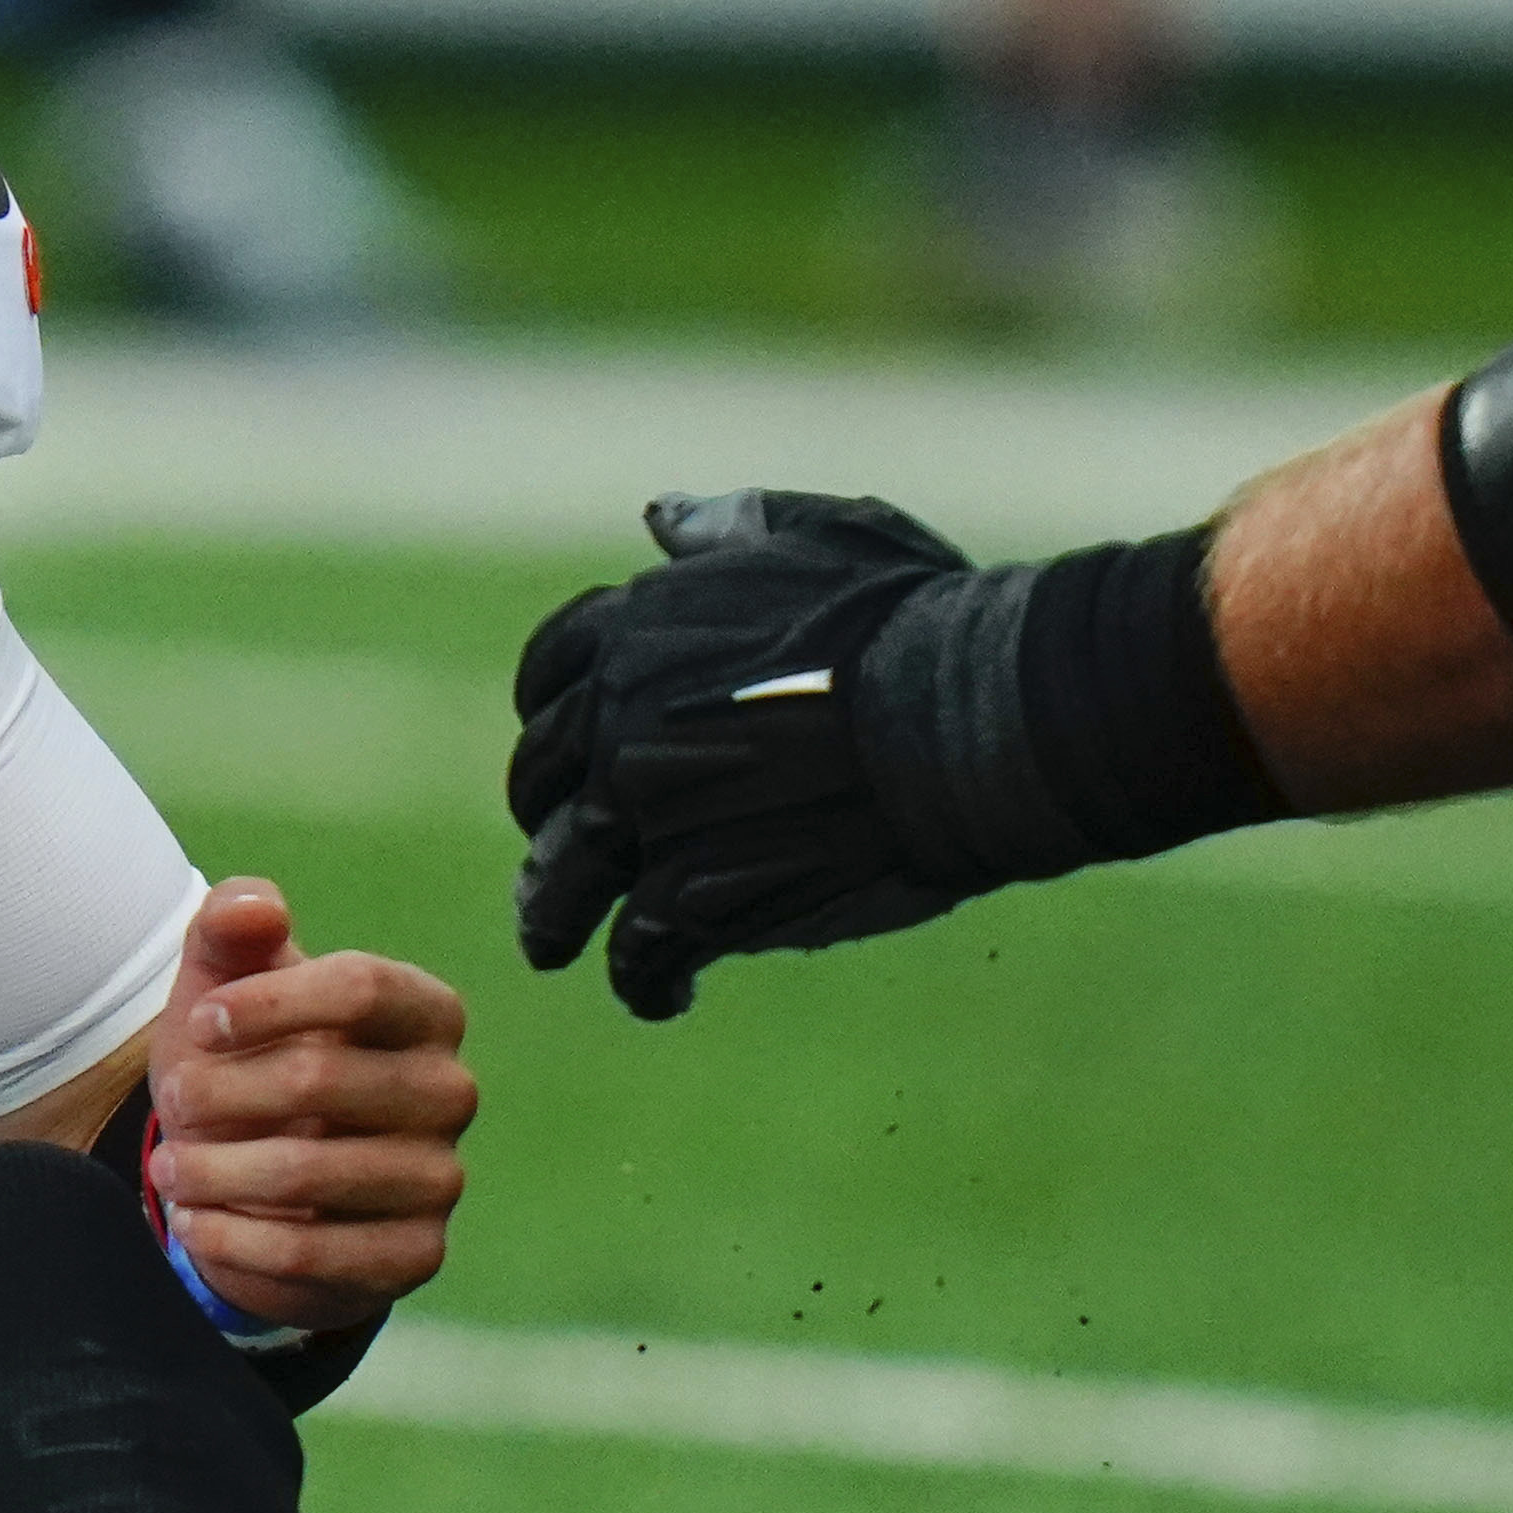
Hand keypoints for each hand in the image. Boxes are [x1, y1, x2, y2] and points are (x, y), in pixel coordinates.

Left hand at [144, 881, 475, 1336]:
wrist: (259, 1185)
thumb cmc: (249, 1066)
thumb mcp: (227, 990)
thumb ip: (231, 930)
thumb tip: (253, 906)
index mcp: (425, 1011)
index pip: (362, 987)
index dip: (268, 1003)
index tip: (201, 1024)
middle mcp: (449, 1092)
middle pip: (324, 1078)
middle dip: (223, 1092)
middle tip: (172, 1104)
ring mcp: (440, 1178)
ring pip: (310, 1173)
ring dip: (216, 1171)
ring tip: (169, 1169)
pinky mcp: (414, 1255)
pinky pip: (316, 1254)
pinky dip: (236, 1241)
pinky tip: (197, 1222)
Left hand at [506, 489, 972, 1022]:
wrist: (970, 717)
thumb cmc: (915, 619)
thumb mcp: (819, 536)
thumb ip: (729, 529)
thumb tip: (660, 518)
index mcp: (633, 631)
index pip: (546, 677)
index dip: (554, 716)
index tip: (568, 747)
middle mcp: (615, 721)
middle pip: (542, 781)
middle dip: (547, 815)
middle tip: (559, 852)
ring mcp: (643, 815)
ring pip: (563, 880)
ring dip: (553, 917)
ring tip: (556, 945)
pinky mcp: (691, 898)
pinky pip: (638, 955)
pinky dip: (644, 981)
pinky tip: (663, 994)